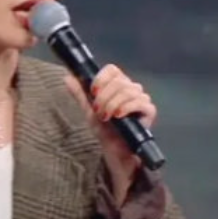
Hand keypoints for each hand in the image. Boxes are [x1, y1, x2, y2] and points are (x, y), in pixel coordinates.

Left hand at [64, 64, 157, 201]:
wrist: (114, 148)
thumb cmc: (105, 128)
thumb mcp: (89, 110)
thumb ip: (80, 93)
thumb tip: (67, 76)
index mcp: (118, 84)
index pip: (112, 69)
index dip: (101, 78)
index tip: (93, 91)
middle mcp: (132, 88)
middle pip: (119, 81)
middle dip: (104, 97)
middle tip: (98, 111)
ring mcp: (142, 99)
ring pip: (128, 91)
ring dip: (112, 104)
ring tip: (106, 117)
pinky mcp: (149, 110)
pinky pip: (140, 102)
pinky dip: (127, 108)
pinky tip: (118, 116)